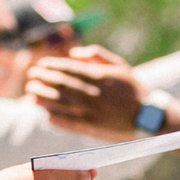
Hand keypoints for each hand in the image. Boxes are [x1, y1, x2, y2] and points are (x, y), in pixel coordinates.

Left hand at [26, 46, 146, 133]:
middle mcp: (94, 94)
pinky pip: (71, 123)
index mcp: (100, 77)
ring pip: (63, 104)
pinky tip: (46, 116)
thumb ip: (97, 55)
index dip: (53, 67)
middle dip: (44, 80)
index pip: (70, 69)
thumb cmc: (133, 88)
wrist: (148, 116)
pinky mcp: (94, 128)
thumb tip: (74, 52)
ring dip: (45, 99)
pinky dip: (57, 119)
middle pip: (63, 85)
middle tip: (31, 78)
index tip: (41, 65)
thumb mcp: (119, 64)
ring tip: (31, 96)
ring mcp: (93, 112)